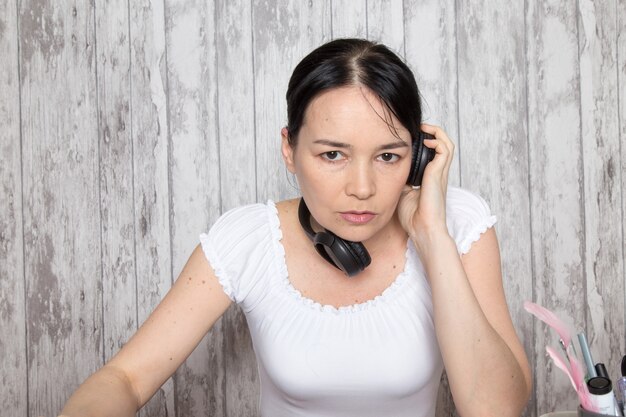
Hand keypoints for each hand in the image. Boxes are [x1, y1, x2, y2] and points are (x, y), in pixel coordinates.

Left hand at [397, 124, 453, 244]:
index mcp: (430, 178)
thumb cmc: (413, 217)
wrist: (422, 228)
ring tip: (424, 128)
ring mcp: (440, 173)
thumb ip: (399, 180)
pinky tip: (425, 141)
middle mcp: (438, 174)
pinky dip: (437, 140)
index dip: (426, 142)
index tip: (413, 137)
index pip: (434, 154)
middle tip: (420, 128)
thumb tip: (389, 170)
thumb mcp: (401, 193)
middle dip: (433, 132)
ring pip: (447, 144)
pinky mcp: (439, 174)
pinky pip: (445, 150)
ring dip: (437, 133)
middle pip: (443, 145)